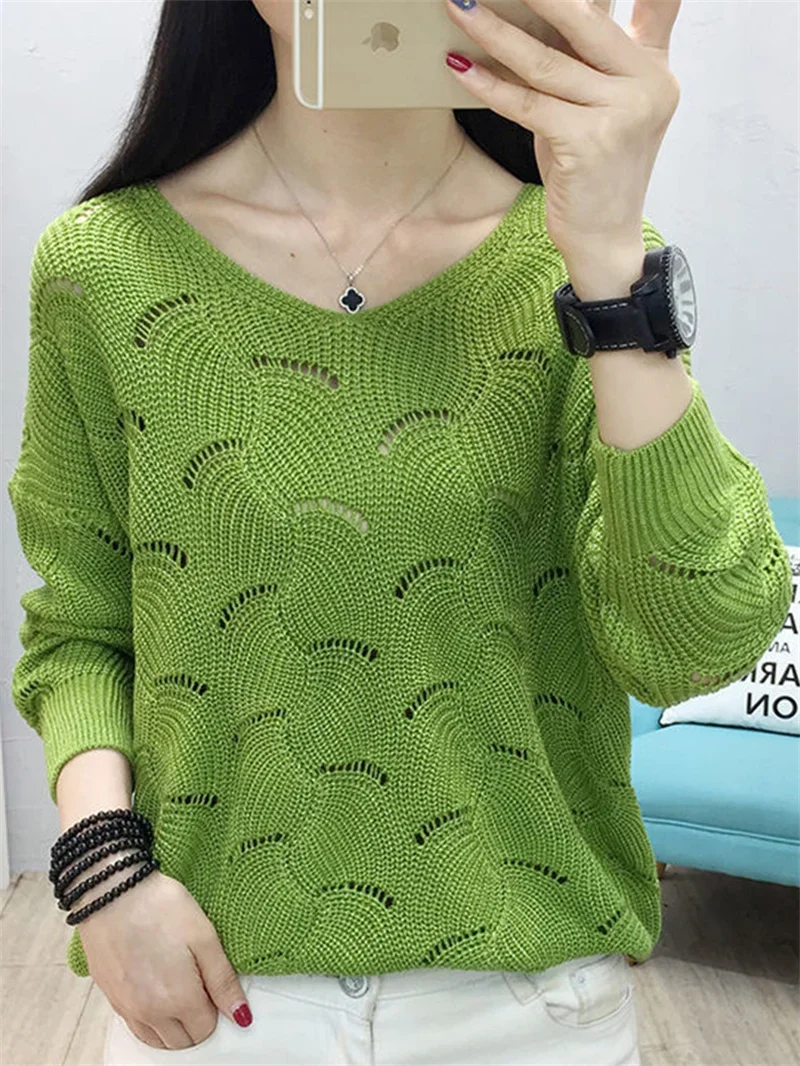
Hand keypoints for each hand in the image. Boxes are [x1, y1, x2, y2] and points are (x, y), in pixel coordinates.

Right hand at [75, 864, 251, 1048]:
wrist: (112, 891)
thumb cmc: (161, 907)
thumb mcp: (205, 937)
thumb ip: (223, 982)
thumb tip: (241, 1016)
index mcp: (179, 1000)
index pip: (205, 1030)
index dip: (215, 1008)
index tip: (212, 983)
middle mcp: (151, 1014)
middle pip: (182, 1041)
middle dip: (195, 1021)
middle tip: (197, 984)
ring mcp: (127, 1009)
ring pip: (157, 1040)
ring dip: (172, 1026)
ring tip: (177, 987)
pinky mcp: (111, 998)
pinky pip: (136, 1027)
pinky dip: (150, 1020)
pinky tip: (154, 989)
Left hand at [444, 0, 681, 261]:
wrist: (605, 239)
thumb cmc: (593, 171)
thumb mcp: (602, 107)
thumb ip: (588, 62)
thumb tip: (534, 16)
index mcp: (654, 68)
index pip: (649, 3)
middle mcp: (647, 85)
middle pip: (582, 20)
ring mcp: (621, 115)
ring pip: (545, 62)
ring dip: (493, 32)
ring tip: (457, 7)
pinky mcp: (588, 144)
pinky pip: (527, 105)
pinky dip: (489, 86)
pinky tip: (459, 69)